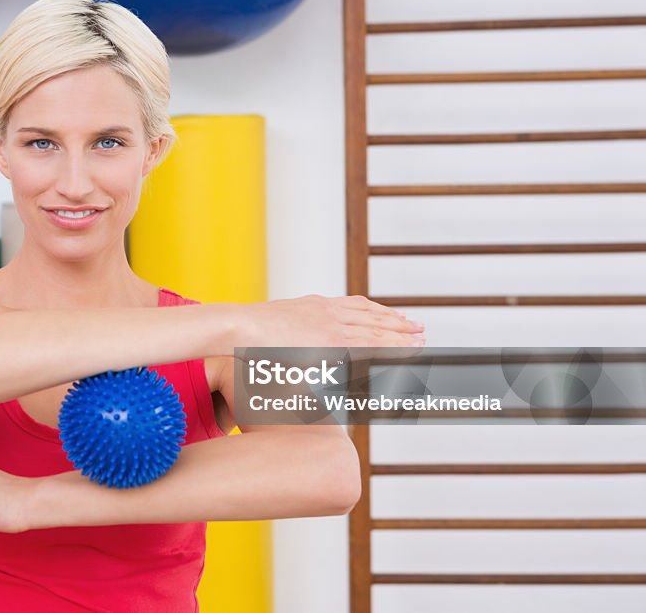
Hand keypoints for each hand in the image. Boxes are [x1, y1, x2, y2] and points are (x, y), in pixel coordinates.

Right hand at [241, 294, 424, 348]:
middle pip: (371, 316)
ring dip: (401, 337)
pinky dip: (390, 351)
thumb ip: (283, 335)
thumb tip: (283, 344)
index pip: (354, 306)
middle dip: (397, 323)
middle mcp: (328, 312)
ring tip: (422, 340)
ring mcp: (330, 326)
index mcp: (315, 305)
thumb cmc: (243, 334)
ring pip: (376, 332)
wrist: (236, 326)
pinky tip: (406, 353)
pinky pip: (369, 348)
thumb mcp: (269, 329)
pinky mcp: (332, 342)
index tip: (394, 314)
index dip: (377, 311)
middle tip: (419, 327)